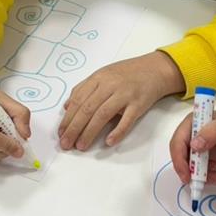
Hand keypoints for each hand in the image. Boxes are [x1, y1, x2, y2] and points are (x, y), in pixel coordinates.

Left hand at [58, 51, 183, 150]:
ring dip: (90, 132)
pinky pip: (127, 120)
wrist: (155, 69)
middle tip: (66, 144)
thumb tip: (67, 107)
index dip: (68, 118)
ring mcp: (125, 94)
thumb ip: (84, 88)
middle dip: (74, 128)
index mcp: (98, 78)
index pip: (78, 100)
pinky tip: (108, 142)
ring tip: (81, 146)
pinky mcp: (139, 104)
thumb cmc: (127, 73)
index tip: (61, 133)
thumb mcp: (103, 75)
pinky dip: (117, 131)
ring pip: (103, 114)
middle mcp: (110, 85)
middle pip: (88, 109)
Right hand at [169, 109, 215, 184]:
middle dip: (188, 170)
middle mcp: (191, 135)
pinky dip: (206, 176)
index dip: (178, 159)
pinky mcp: (204, 157)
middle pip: (181, 155)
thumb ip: (210, 134)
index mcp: (192, 123)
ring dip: (200, 176)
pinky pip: (199, 170)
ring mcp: (198, 147)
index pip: (177, 142)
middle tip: (197, 183)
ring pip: (190, 166)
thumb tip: (193, 146)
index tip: (186, 175)